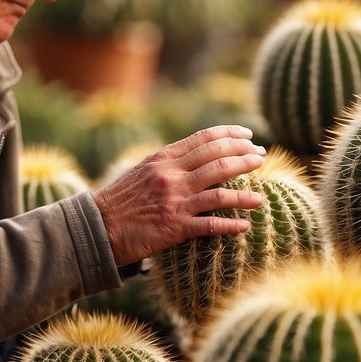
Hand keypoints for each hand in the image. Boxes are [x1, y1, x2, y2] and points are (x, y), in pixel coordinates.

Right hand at [92, 125, 265, 266]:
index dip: (231, 135)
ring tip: (261, 195)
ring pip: (219, 192)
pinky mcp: (175, 227)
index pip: (205, 139)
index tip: (248, 135)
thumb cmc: (122, 199)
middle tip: (261, 157)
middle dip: (244, 157)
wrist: (99, 226)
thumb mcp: (143, 170)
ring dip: (244, 193)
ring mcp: (175, 201)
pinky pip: (210, 224)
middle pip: (217, 160)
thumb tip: (198, 154)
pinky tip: (246, 225)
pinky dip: (231, 225)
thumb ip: (170, 161)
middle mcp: (171, 176)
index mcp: (164, 158)